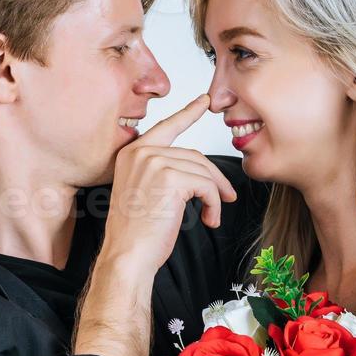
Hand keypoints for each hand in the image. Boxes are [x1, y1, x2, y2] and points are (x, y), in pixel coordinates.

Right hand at [103, 94, 237, 276]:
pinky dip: (214, 204)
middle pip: (194, 155)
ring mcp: (155, 162)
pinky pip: (207, 186)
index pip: (167, 127)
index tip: (204, 101)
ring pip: (203, 171)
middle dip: (215, 177)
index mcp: (131, 153)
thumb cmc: (136, 232)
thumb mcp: (144, 192)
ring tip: (211, 216)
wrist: (128, 254)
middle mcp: (141, 152)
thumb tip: (198, 170)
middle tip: (228, 196)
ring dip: (214, 196)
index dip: (189, 113)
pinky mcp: (171, 178)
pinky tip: (209, 219)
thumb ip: (162, 172)